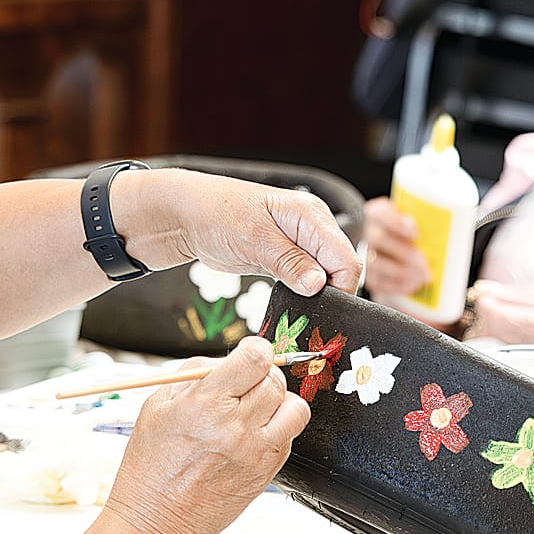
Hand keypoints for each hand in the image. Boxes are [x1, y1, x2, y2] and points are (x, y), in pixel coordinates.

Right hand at [103, 337, 307, 533]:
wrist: (157, 524)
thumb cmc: (150, 469)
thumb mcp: (156, 408)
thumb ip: (193, 376)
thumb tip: (224, 360)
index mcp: (206, 405)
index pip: (255, 360)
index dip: (255, 349)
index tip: (249, 352)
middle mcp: (236, 428)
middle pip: (274, 380)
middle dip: (263, 374)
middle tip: (246, 381)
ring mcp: (256, 453)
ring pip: (294, 408)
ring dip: (279, 400)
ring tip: (257, 407)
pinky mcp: (266, 473)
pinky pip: (289, 437)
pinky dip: (278, 428)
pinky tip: (253, 434)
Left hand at [121, 169, 361, 294]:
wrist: (188, 214)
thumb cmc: (216, 214)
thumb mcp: (253, 239)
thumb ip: (289, 262)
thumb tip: (319, 285)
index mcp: (310, 215)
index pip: (345, 257)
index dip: (340, 287)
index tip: (323, 310)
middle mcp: (312, 226)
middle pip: (340, 267)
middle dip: (330, 294)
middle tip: (309, 318)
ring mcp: (301, 241)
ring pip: (326, 275)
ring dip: (316, 296)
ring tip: (299, 314)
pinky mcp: (288, 255)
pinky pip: (308, 277)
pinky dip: (303, 293)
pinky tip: (292, 304)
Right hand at [360, 197, 429, 297]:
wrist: (400, 254)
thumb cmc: (415, 235)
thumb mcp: (419, 222)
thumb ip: (429, 222)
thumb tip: (458, 227)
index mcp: (380, 214)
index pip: (381, 212)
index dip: (396, 222)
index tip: (416, 232)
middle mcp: (369, 232)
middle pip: (378, 239)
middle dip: (403, 252)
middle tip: (424, 262)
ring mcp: (366, 255)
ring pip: (376, 263)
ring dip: (401, 272)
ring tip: (423, 277)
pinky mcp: (369, 277)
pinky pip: (378, 282)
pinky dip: (397, 285)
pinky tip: (412, 286)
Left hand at [467, 279, 533, 350]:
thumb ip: (518, 293)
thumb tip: (488, 289)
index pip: (495, 311)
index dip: (484, 299)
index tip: (483, 292)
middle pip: (493, 328)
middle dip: (487, 311)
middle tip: (491, 298)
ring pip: (500, 338)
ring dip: (495, 322)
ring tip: (504, 309)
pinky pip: (512, 346)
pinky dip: (507, 333)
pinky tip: (515, 324)